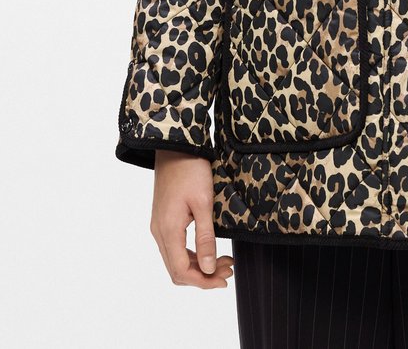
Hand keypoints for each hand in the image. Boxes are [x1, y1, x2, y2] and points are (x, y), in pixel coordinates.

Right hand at [150, 150, 233, 288]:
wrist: (175, 146)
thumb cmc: (191, 170)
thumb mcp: (203, 203)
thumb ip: (205, 238)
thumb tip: (209, 268)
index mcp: (168, 230)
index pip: (181, 271)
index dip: (203, 281)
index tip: (224, 279)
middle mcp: (159, 232)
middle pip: (177, 270)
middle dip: (203, 275)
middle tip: (229, 269)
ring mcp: (159, 226)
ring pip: (175, 259)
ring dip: (198, 265)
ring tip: (224, 261)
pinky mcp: (163, 219)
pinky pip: (174, 247)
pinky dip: (191, 254)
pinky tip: (207, 250)